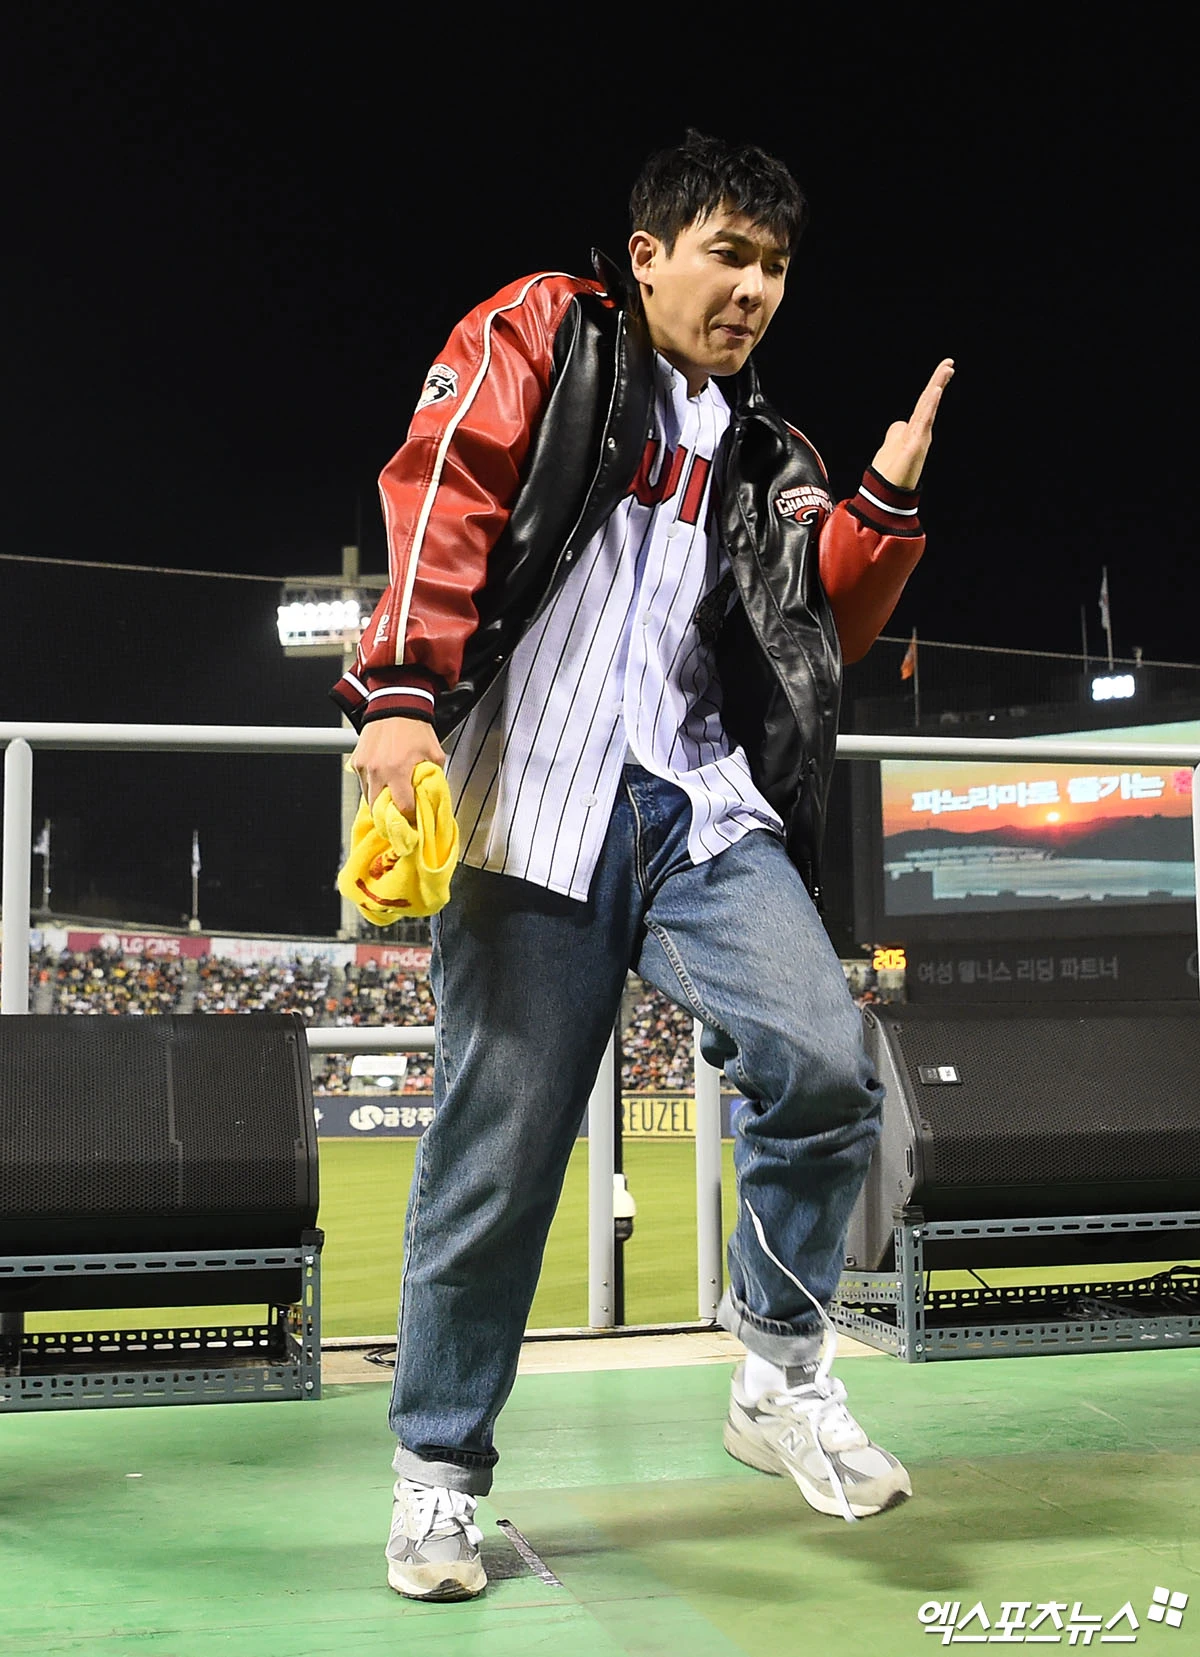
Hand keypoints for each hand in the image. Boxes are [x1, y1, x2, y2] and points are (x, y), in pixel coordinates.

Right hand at [351, 717, 446, 818]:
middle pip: (379, 810)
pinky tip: (384, 782)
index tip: (416, 818)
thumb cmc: (415, 727)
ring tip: (392, 800)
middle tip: (400, 817)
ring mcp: (364, 767)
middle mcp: (377, 771)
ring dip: (380, 803)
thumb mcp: (434, 754)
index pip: (402, 808)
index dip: (411, 816)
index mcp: (398, 770)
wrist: (396, 704)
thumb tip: (432, 796)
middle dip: (390, 816)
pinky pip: (363, 784)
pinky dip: (373, 787)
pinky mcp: (356, 762)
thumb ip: (434, 778)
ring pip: (368, 798)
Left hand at [870, 358, 954, 490]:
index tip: (945, 368)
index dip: (934, 385)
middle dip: (939, 380)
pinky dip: (930, 405)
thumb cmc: (890, 472)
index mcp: (915, 428)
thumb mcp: (892, 444)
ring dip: (937, 387)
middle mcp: (920, 431)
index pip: (926, 402)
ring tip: (946, 370)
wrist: (886, 493)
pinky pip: (924, 421)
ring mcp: (920, 437)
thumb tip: (900, 424)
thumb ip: (897, 432)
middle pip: (929, 401)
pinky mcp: (916, 445)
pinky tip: (936, 391)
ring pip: (929, 407)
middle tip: (949, 363)